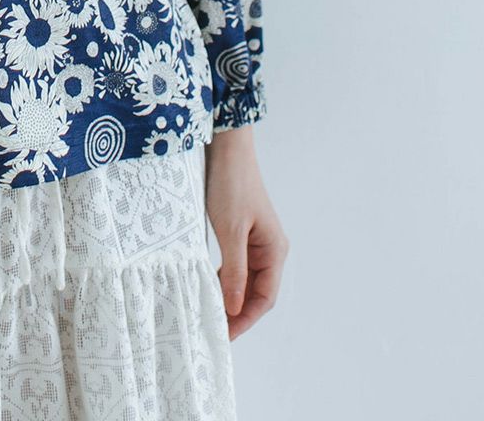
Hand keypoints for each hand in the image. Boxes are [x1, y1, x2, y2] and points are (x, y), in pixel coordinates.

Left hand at [204, 127, 289, 339]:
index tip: (225, 335)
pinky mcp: (243, 231)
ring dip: (231, 296)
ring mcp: (257, 239)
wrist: (227, 147)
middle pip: (257, 292)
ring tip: (209, 311)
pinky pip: (237, 264)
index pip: (264, 297)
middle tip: (213, 328)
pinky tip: (209, 284)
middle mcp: (270, 248)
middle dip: (238, 312)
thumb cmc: (231, 184)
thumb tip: (234, 308)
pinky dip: (225, 277)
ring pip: (246, 279)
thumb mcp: (230, 230)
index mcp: (274, 250)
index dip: (245, 319)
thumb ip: (234, 271)